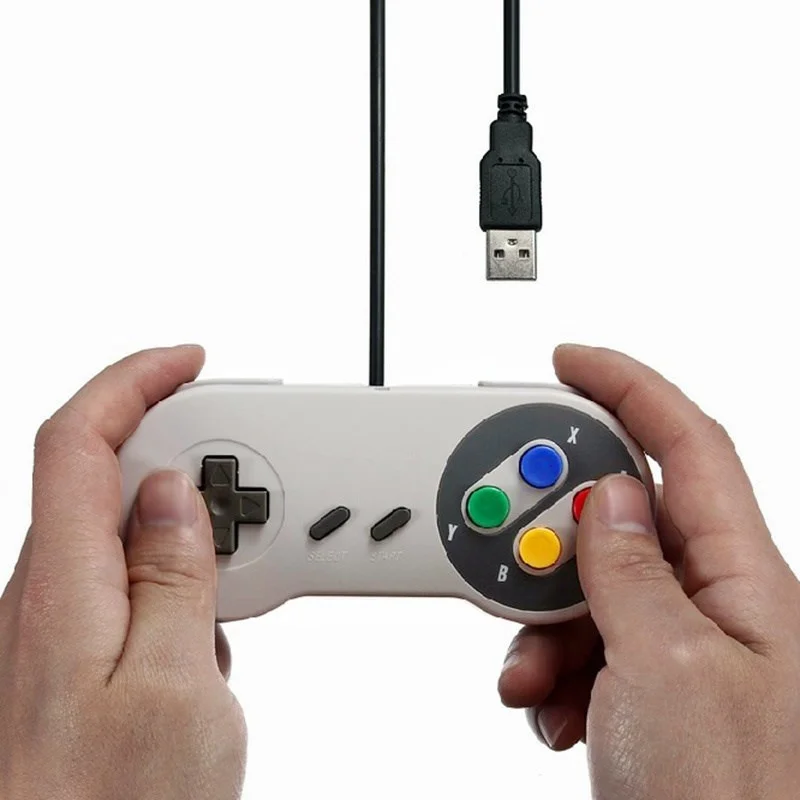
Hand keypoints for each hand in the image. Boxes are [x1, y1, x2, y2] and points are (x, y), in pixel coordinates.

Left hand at [0, 346, 245, 799]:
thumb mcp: (176, 687)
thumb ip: (174, 577)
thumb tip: (176, 496)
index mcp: (63, 586)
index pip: (77, 438)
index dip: (132, 381)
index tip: (187, 360)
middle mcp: (47, 596)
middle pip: (103, 474)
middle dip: (178, 456)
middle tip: (240, 487)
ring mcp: (61, 627)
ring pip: (124, 532)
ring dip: (186, 529)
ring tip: (234, 575)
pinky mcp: (81, 655)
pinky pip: (130, 584)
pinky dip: (178, 579)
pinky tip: (207, 626)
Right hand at [498, 344, 799, 798]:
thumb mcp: (668, 671)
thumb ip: (631, 570)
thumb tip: (605, 498)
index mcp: (745, 582)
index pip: (688, 444)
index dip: (629, 386)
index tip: (570, 359)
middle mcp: (714, 606)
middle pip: (621, 513)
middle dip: (555, 529)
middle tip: (514, 549)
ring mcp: (675, 648)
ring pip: (587, 582)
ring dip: (540, 615)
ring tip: (536, 670)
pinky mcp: (640, 686)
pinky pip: (579, 636)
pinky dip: (544, 658)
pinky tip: (549, 700)